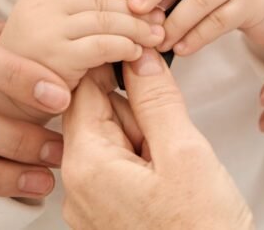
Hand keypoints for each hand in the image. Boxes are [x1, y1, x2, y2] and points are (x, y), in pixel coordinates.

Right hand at [0, 0, 165, 90]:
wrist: (3, 105)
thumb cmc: (34, 70)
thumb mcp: (49, 31)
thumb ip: (78, 15)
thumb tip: (133, 6)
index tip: (141, 3)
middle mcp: (41, 6)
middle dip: (137, 10)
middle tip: (159, 21)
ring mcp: (47, 29)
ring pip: (107, 19)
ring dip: (137, 29)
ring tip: (154, 39)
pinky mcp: (58, 55)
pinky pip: (104, 44)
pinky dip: (126, 47)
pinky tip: (135, 54)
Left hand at [61, 49, 253, 229]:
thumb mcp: (185, 153)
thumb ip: (157, 99)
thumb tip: (139, 57)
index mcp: (87, 164)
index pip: (84, 88)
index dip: (116, 63)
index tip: (144, 50)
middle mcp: (78, 187)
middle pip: (98, 114)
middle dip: (138, 110)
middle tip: (173, 134)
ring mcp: (92, 207)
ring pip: (113, 141)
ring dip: (146, 138)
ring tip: (178, 167)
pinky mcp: (110, 219)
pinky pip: (121, 171)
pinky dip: (147, 163)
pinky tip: (172, 181)